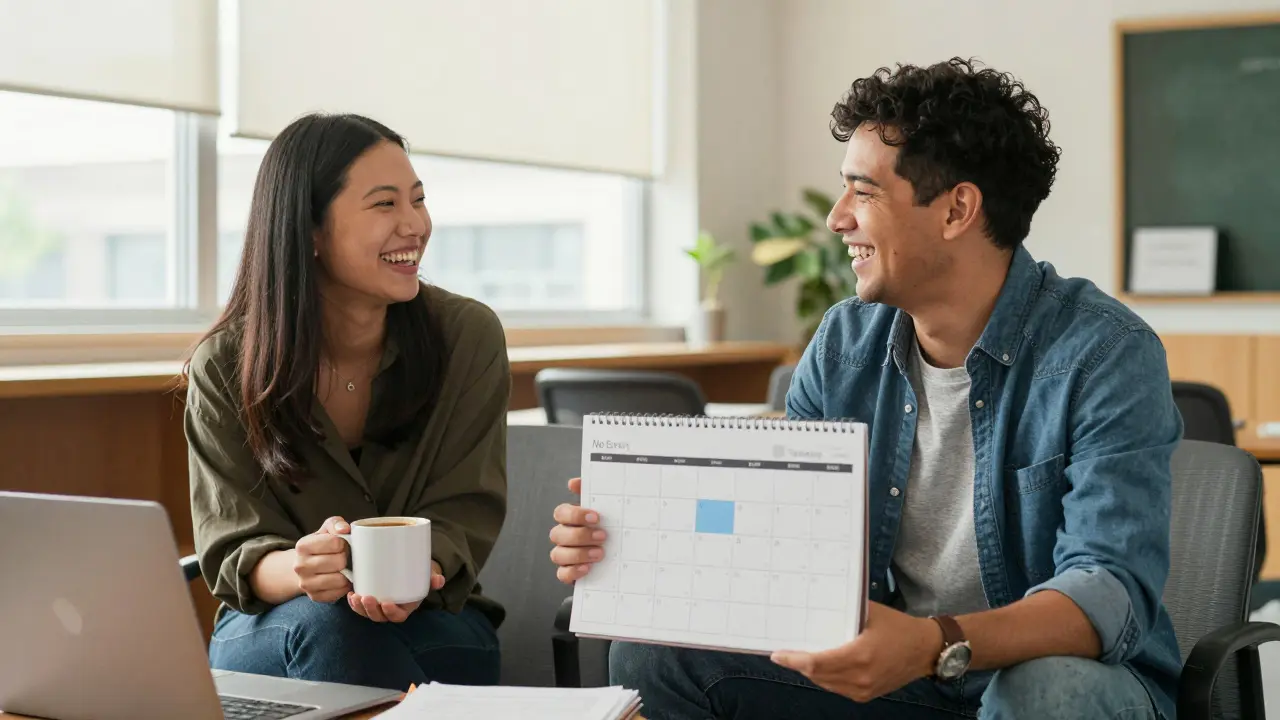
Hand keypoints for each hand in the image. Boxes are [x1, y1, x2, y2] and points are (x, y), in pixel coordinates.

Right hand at [293, 516, 354, 602]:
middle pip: (339, 562)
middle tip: (344, 557)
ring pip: (339, 579)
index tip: (342, 544)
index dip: (344, 543)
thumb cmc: (321, 545)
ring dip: (347, 574)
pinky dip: (344, 587)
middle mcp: (300, 566)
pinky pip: (338, 593)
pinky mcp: (314, 596)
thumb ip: (336, 524)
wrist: (305, 566)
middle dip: (346, 558)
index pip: (336, 543)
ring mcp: (306, 583)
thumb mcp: (326, 529)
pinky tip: (341, 579)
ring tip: (344, 568)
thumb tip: (345, 529)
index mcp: (303, 546)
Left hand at [347, 561, 445, 622]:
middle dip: (371, 610)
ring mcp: (379, 605)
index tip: (386, 603)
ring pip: (368, 613)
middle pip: (380, 616)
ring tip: (355, 596)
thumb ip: (433, 577)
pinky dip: (354, 603)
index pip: (398, 616)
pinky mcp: (370, 598)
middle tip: (367, 598)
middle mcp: (391, 609)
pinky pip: (360, 606)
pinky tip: (350, 594)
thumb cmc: (420, 573)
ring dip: (360, 608)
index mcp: (406, 607)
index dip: (391, 612)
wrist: (412, 569)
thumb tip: (439, 580)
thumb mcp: (428, 574)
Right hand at [549, 477, 606, 583]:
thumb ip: (592, 493)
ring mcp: (564, 555)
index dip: (575, 515)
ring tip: (599, 554)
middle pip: (557, 534)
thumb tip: (575, 482)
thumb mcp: (606, 510)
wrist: (622, 556)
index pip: (560, 513)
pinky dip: (573, 571)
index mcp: (570, 519)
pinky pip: (562, 574)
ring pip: (557, 554)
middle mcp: (564, 536)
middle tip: (602, 536)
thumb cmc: (609, 528)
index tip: (596, 517)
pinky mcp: (568, 573)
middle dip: (580, 535)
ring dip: (578, 554)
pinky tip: (588, 568)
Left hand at [771, 602, 942, 702]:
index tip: (777, 654)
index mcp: (859, 656)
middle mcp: (860, 678)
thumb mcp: (871, 613)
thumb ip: (845, 611)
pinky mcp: (866, 695)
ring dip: (811, 672)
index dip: (793, 660)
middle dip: (798, 665)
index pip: (816, 663)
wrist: (926, 650)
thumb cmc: (899, 628)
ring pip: (825, 684)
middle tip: (785, 653)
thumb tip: (818, 602)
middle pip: (817, 676)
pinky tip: (821, 666)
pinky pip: (837, 688)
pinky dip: (826, 678)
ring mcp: (863, 690)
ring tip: (800, 657)